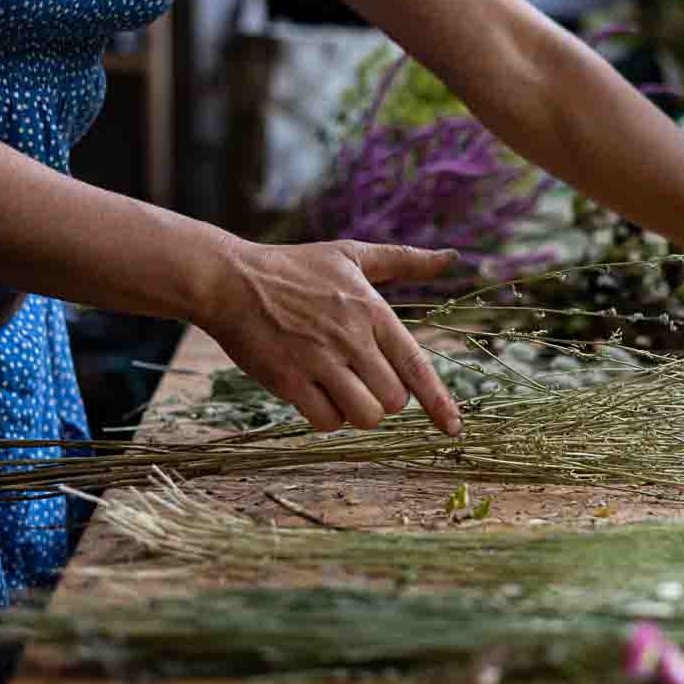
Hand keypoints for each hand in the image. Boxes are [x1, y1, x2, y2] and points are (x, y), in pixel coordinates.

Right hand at [202, 239, 463, 435]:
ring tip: (339, 391)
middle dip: (383, 401)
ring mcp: (319, 360)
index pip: (416, 366)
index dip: (438, 401)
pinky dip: (325, 418)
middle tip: (360, 382)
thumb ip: (405, 260)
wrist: (230, 280)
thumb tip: (452, 257)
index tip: (453, 428)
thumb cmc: (294, 267)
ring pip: (364, 416)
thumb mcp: (352, 255)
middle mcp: (351, 338)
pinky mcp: (289, 379)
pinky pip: (326, 421)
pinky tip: (313, 397)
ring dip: (356, 413)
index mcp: (372, 311)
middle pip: (393, 401)